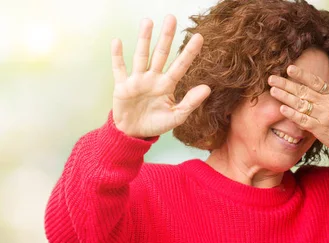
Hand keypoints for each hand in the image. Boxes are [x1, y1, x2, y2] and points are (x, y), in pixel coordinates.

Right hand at [111, 15, 210, 137]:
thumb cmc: (156, 124)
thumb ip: (190, 102)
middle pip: (161, 54)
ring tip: (148, 21)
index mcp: (167, 86)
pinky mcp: (122, 86)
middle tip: (172, 18)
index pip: (180, 66)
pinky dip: (117, 56)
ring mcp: (137, 80)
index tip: (199, 37)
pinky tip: (117, 42)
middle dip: (166, 37)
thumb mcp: (176, 117)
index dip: (189, 52)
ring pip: (141, 56)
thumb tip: (207, 88)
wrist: (134, 134)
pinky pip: (119, 68)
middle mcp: (153, 78)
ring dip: (144, 39)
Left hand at [267, 58, 328, 158]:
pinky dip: (292, 115)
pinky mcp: (319, 129)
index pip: (315, 81)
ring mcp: (322, 116)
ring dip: (285, 97)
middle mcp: (327, 104)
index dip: (302, 74)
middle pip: (303, 91)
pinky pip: (303, 120)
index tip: (289, 68)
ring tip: (273, 91)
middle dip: (286, 84)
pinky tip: (282, 109)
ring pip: (301, 104)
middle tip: (272, 79)